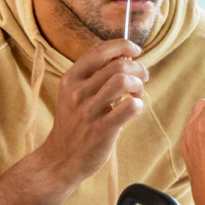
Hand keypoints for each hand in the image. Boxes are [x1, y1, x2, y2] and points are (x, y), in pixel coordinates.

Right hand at [40, 39, 147, 185]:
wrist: (61, 159)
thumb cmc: (75, 123)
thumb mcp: (75, 94)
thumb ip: (95, 75)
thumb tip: (124, 55)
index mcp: (71, 79)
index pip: (99, 51)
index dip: (122, 45)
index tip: (136, 50)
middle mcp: (77, 92)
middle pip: (117, 65)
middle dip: (138, 68)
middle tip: (143, 77)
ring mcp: (88, 111)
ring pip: (123, 82)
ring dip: (138, 84)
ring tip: (138, 94)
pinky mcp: (100, 130)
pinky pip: (129, 108)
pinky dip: (139, 104)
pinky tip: (135, 108)